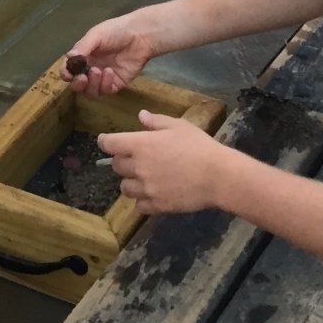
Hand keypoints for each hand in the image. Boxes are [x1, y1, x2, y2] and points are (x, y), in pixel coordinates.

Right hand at [66, 12, 157, 97]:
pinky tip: (110, 72)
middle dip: (78, 84)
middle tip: (82, 78)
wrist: (140, 35)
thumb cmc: (116, 31)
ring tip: (98, 71)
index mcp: (83, 56)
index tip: (68, 74)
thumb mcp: (96, 35)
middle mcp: (91, 69)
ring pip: (90, 92)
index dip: (66, 73)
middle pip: (78, 85)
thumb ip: (82, 47)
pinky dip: (105, 84)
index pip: (69, 69)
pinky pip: (106, 91)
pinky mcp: (116, 84)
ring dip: (91, 84)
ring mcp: (103, 78)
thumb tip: (69, 57)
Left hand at [97, 110, 231, 214]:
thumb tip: (140, 116)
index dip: (106, 142)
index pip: (110, 144)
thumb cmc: (198, 146)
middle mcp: (138, 167)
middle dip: (122, 161)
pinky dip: (142, 200)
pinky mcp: (156, 205)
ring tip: (144, 178)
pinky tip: (153, 193)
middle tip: (136, 158)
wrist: (217, 176)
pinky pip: (139, 205)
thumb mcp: (178, 126)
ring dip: (130, 181)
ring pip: (125, 187)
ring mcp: (146, 188)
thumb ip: (156, 121)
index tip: (106, 141)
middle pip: (116, 166)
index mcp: (140, 145)